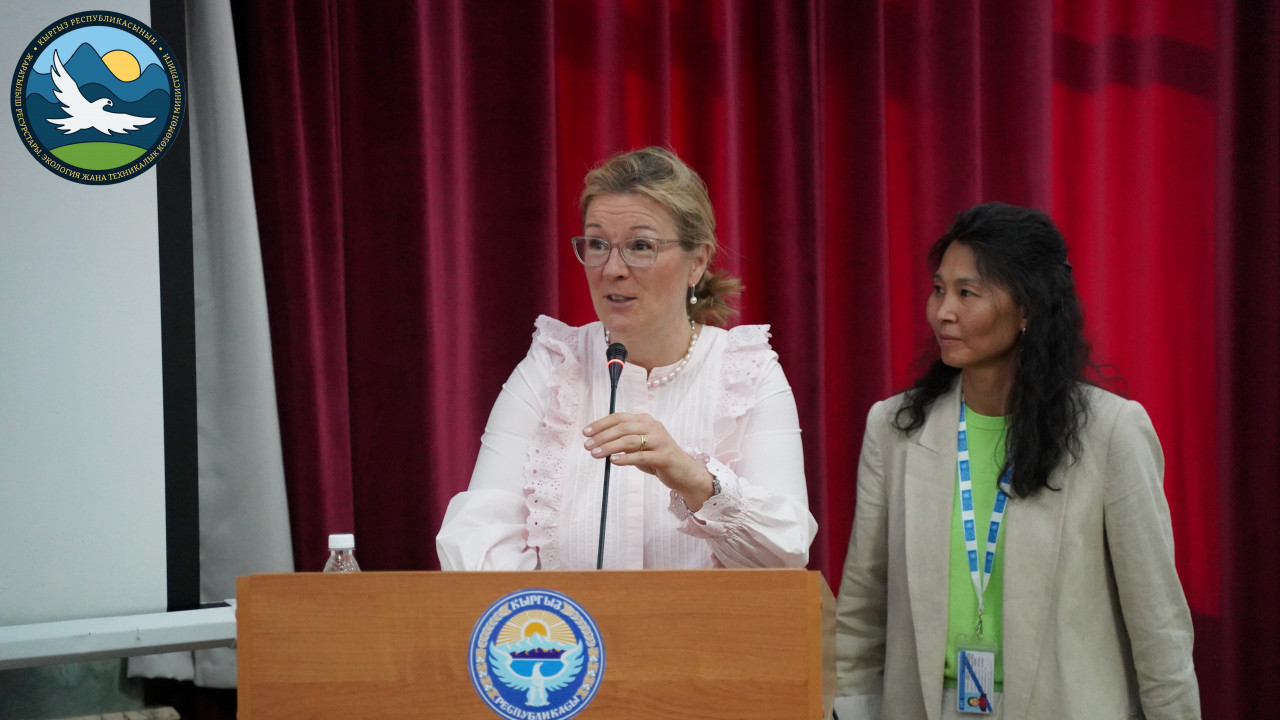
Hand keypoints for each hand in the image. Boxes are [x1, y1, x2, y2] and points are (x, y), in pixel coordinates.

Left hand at [583, 412, 715, 510]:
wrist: (685, 473)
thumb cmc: (659, 459)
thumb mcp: (640, 446)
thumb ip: (624, 442)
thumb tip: (598, 442)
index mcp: (647, 421)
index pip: (620, 418)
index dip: (601, 424)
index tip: (586, 432)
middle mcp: (654, 427)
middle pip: (623, 427)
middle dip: (602, 436)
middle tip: (587, 445)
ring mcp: (660, 441)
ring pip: (629, 440)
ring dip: (609, 447)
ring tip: (595, 454)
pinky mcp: (664, 457)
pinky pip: (640, 456)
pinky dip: (625, 458)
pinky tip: (613, 461)